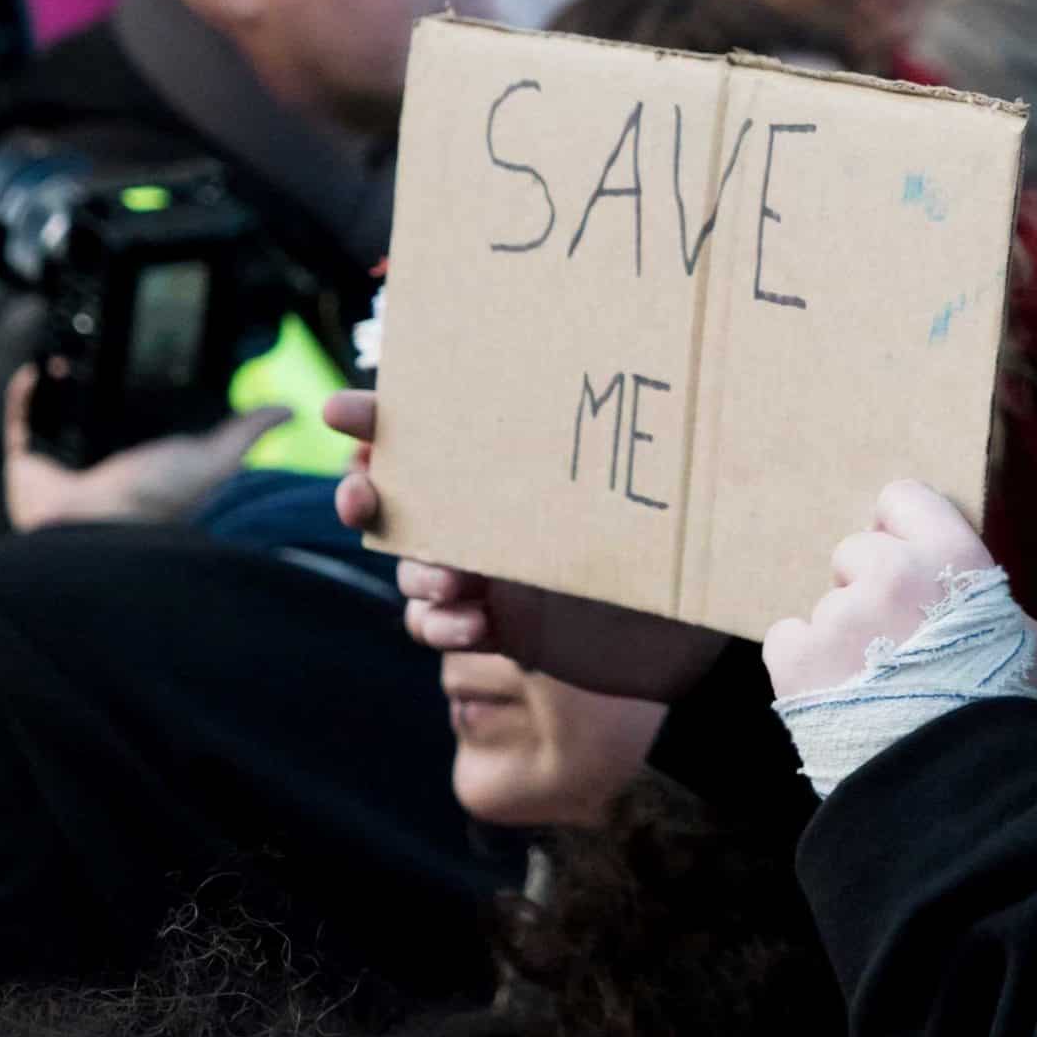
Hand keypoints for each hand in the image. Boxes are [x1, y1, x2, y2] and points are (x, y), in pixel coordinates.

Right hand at [2, 365, 287, 532]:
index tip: (149, 352)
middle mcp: (103, 460)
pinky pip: (22, 420)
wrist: (96, 528)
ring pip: (59, 413)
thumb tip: (287, 409)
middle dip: (99, 383)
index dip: (147, 391)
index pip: (145, 418)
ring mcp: (64, 462)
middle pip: (98, 415)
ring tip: (70, 350)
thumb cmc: (159, 502)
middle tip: (103, 343)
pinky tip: (39, 368)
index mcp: (145, 457)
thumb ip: (245, 434)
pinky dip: (25, 393)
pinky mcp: (29, 463)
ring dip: (62, 381)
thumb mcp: (213, 460)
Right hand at [330, 390, 733, 700]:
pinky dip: (440, 624)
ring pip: (414, 565)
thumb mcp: (634, 496)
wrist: (697, 640)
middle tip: (363, 499)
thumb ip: (594, 457)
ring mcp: (492, 569)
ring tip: (454, 585)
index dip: (379, 417)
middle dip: (366, 495)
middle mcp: (499, 511)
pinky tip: (472, 627)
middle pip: (401, 495)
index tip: (340, 410)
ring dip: (418, 572)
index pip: (439, 431)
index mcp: (525, 464)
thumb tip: (601, 395)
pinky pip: (436, 622)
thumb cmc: (680, 550)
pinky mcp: (497, 623)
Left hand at [763, 480, 1036, 702]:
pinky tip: (835, 694)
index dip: (901, 529)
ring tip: (871, 687)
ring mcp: (839, 613)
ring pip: (827, 603)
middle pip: (856, 552)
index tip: (904, 559)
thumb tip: (977, 598)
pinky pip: (787, 637)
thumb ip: (991, 602)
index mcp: (951, 557)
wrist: (958, 789)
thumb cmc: (1005, 714)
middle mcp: (890, 571)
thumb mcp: (1031, 642)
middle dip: (868, 586)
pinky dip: (804, 662)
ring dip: (843, 635)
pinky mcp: (797, 657)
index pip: (903, 498)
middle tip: (893, 639)